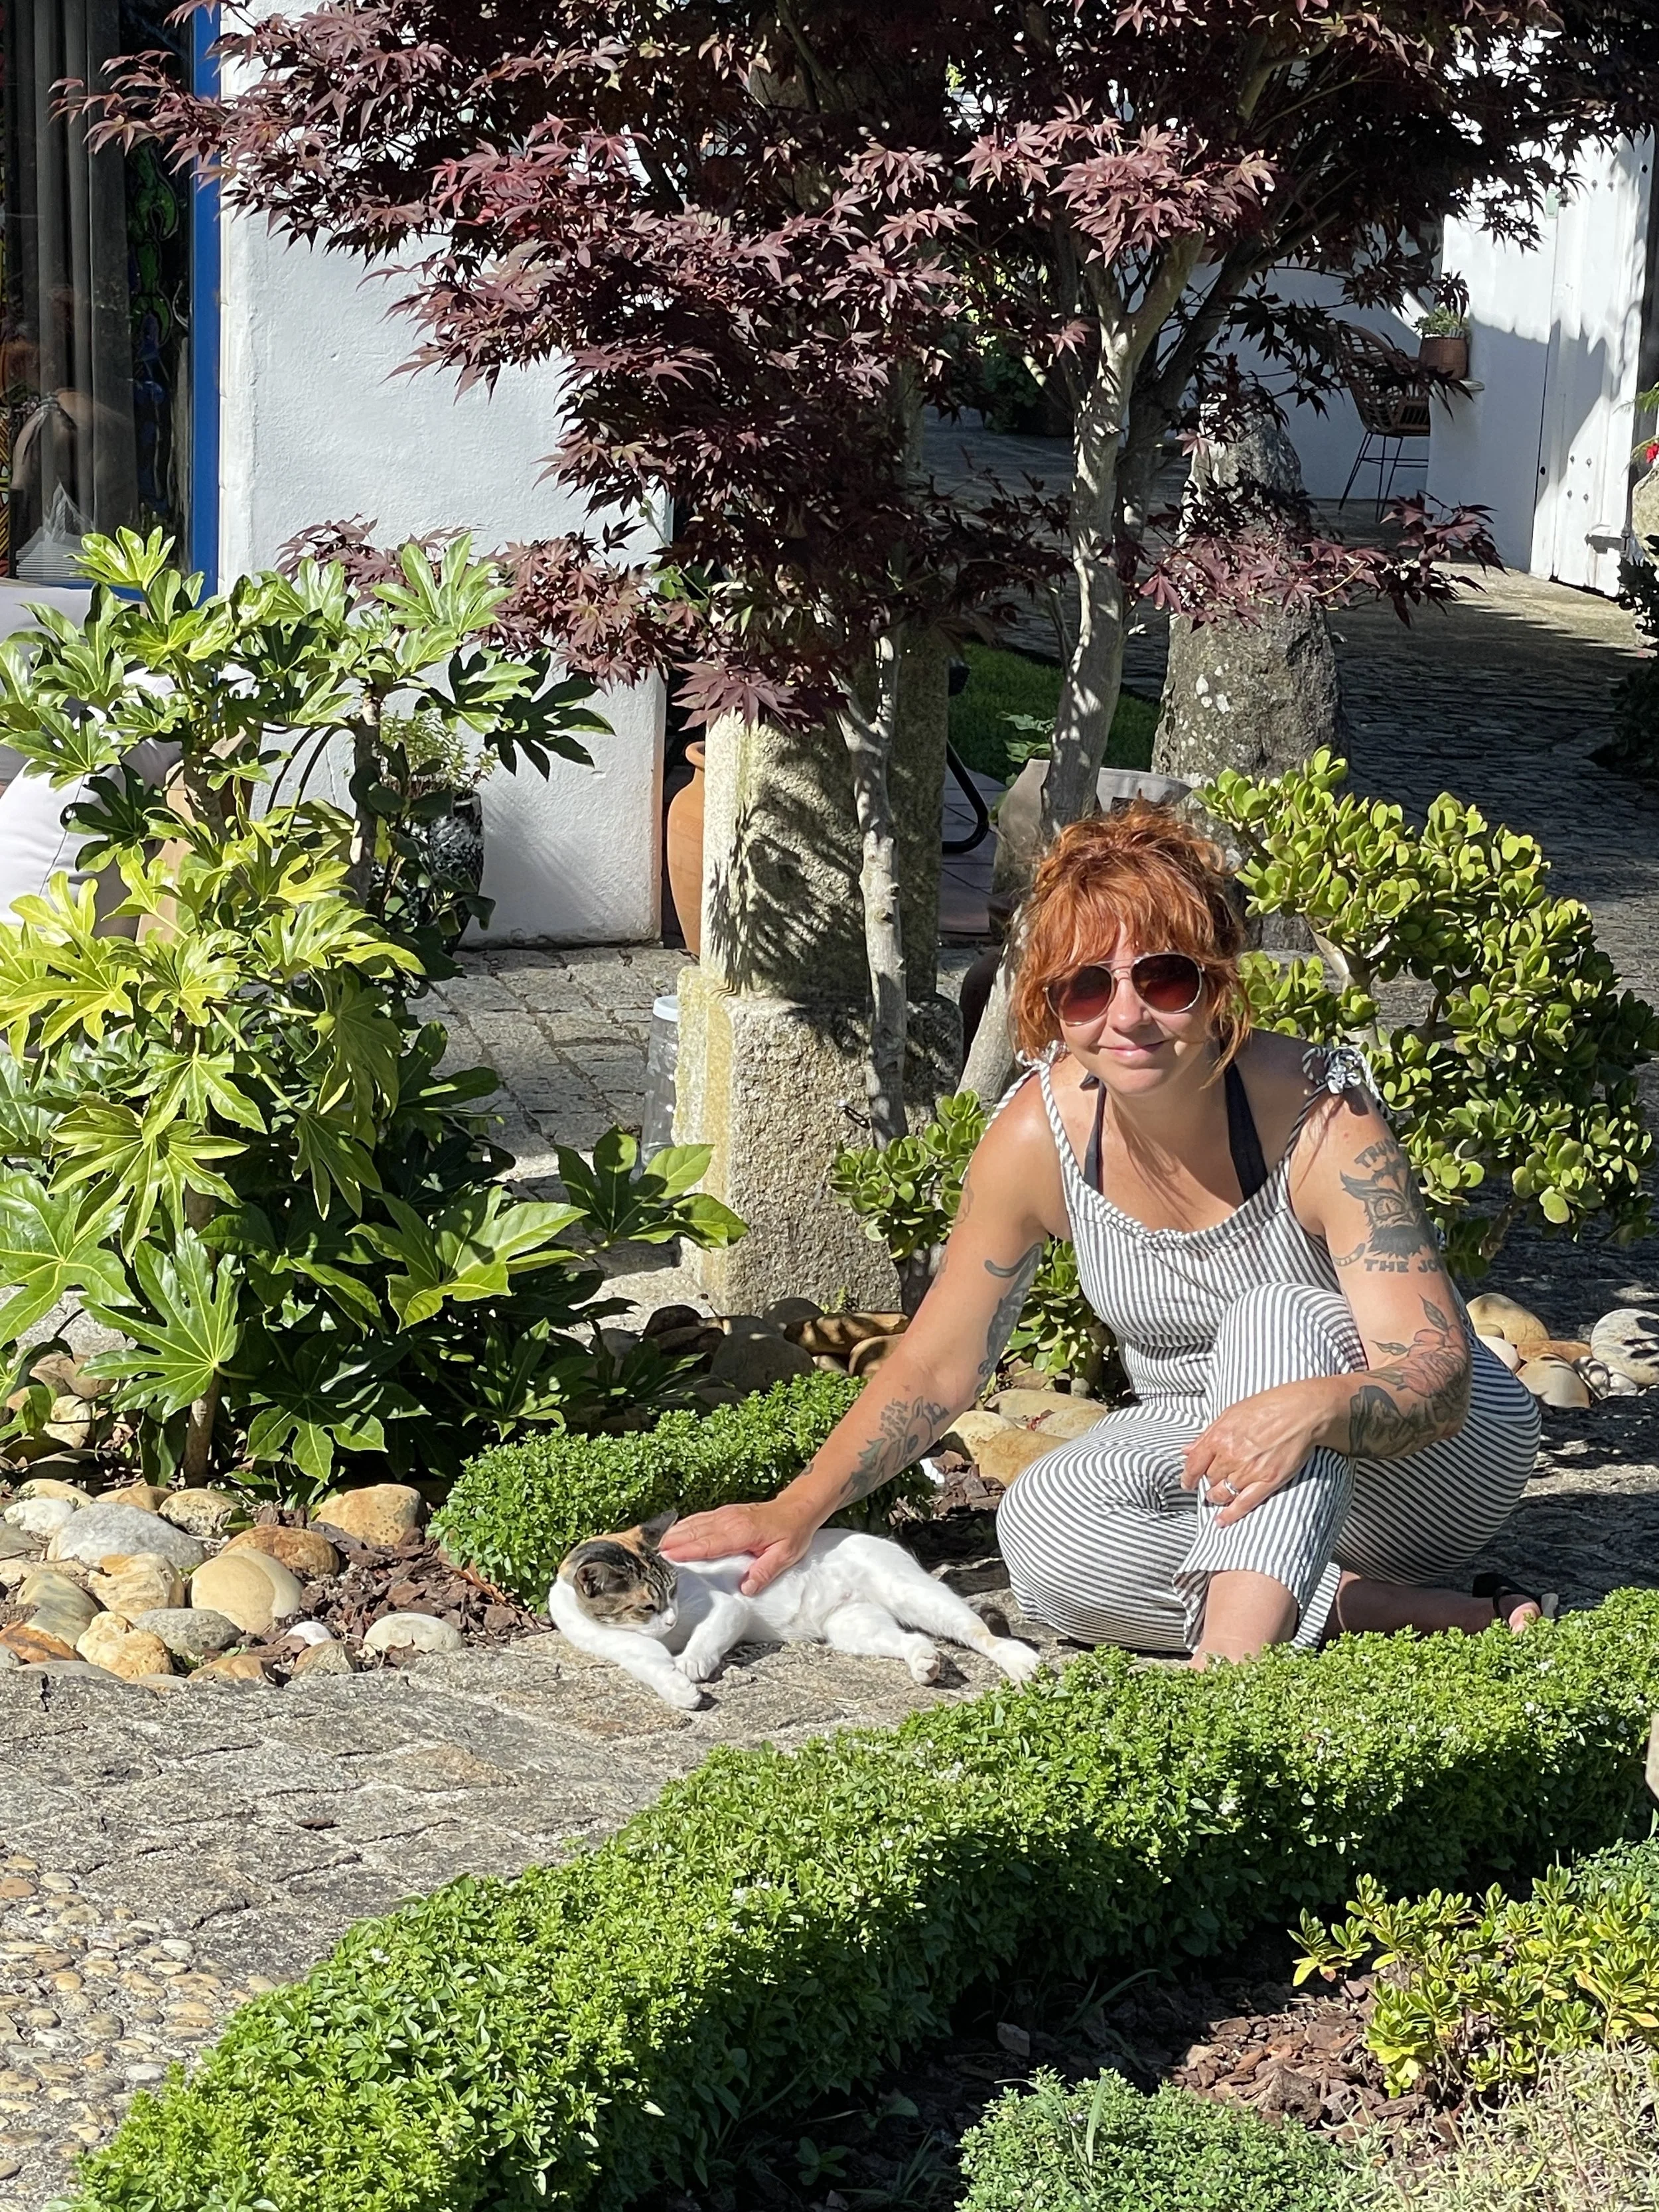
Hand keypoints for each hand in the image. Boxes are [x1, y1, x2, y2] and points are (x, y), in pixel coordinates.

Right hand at [658, 1497, 815, 1594]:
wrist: (797, 1509)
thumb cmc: (791, 1533)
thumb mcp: (785, 1556)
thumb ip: (765, 1572)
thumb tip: (746, 1589)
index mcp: (742, 1532)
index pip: (709, 1544)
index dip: (687, 1550)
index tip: (668, 1556)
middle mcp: (730, 1521)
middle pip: (695, 1532)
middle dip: (672, 1542)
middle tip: (651, 1554)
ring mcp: (726, 1514)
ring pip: (694, 1523)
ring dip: (675, 1533)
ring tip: (656, 1545)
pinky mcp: (725, 1513)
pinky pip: (700, 1519)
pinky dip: (684, 1525)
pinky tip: (674, 1532)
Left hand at [1180, 1383, 1326, 1526]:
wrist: (1302, 1412)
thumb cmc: (1267, 1406)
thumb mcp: (1230, 1413)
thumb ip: (1207, 1434)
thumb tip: (1185, 1450)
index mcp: (1219, 1437)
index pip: (1194, 1464)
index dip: (1188, 1476)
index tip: (1187, 1483)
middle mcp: (1231, 1456)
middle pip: (1210, 1478)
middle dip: (1208, 1481)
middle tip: (1212, 1482)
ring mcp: (1249, 1471)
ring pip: (1223, 1493)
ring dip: (1217, 1496)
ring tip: (1216, 1496)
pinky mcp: (1268, 1481)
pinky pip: (1244, 1504)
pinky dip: (1230, 1515)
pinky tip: (1221, 1521)